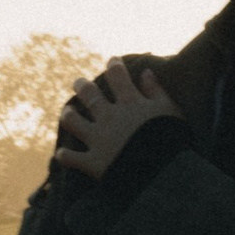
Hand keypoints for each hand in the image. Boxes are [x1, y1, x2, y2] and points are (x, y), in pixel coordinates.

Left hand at [54, 55, 176, 180]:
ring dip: (69, 115)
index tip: (113, 61)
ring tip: (68, 112)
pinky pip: (71, 158)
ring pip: (73, 121)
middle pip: (89, 94)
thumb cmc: (172, 140)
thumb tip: (145, 72)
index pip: (118, 75)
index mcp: (130, 103)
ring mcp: (98, 139)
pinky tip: (62, 154)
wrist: (163, 173)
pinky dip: (65, 156)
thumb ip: (156, 91)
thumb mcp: (170, 111)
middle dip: (82, 86)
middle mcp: (110, 117)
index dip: (114, 65)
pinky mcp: (92, 162)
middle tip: (79, 83)